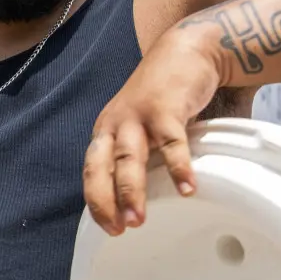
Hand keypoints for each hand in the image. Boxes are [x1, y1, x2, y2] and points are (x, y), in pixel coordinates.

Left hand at [84, 30, 221, 236]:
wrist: (187, 50)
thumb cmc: (165, 95)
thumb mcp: (142, 125)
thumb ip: (141, 154)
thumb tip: (146, 195)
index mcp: (106, 130)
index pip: (92, 171)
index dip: (96, 200)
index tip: (107, 228)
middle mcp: (115, 123)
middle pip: (100, 166)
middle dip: (105, 200)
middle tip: (117, 229)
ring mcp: (139, 114)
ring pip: (129, 157)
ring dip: (131, 190)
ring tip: (137, 220)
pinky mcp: (166, 107)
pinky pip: (171, 141)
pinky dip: (178, 166)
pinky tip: (187, 188)